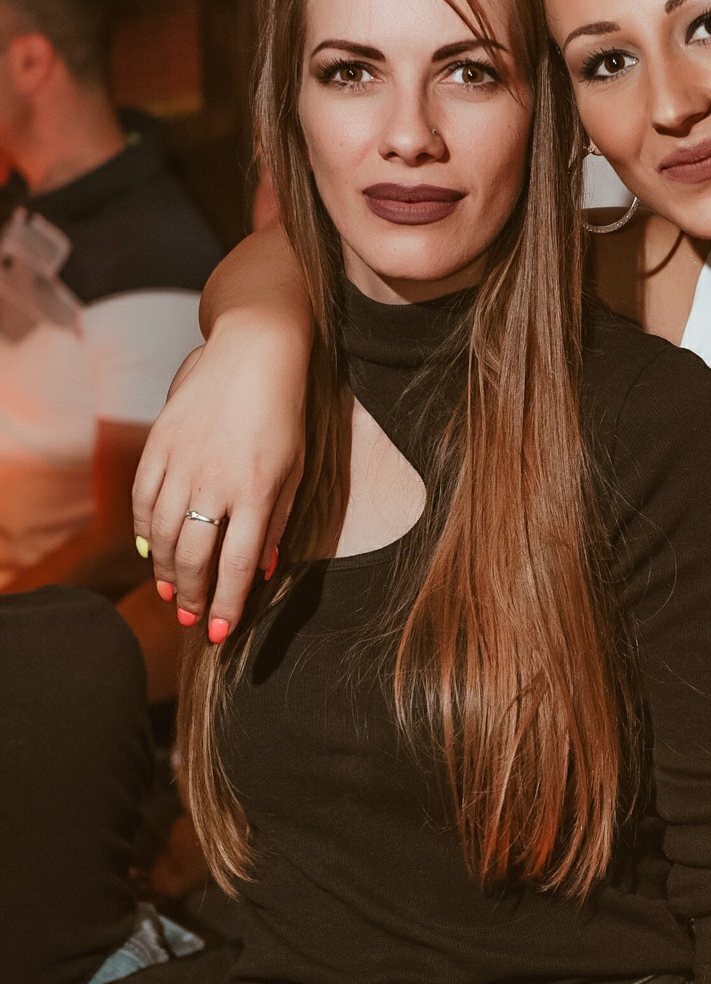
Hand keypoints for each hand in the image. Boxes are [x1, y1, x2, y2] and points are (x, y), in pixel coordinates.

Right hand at [132, 315, 308, 638]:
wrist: (253, 351)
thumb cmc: (283, 413)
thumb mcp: (295, 469)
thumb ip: (277, 522)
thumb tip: (262, 570)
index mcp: (255, 492)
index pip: (236, 564)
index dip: (227, 603)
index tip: (221, 633)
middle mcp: (214, 482)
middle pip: (194, 557)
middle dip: (193, 596)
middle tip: (193, 620)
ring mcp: (181, 463)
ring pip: (163, 534)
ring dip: (167, 571)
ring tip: (174, 593)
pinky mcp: (159, 445)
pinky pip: (143, 500)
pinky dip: (146, 532)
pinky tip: (154, 551)